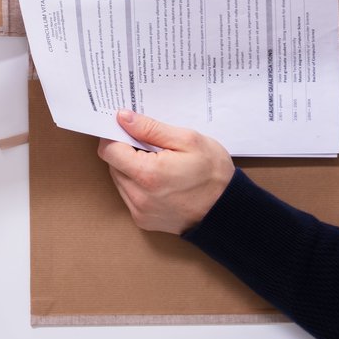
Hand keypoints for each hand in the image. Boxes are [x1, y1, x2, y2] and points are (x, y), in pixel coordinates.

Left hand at [98, 110, 236, 234]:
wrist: (229, 211)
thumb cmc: (213, 174)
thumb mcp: (187, 140)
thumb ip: (150, 128)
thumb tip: (123, 118)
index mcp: (147, 174)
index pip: (109, 150)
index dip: (116, 136)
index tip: (128, 129)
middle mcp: (138, 196)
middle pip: (113, 165)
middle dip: (126, 151)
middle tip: (150, 146)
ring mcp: (140, 211)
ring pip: (120, 180)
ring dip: (131, 168)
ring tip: (159, 163)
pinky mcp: (143, 220)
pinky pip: (129, 195)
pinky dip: (138, 184)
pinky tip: (160, 180)